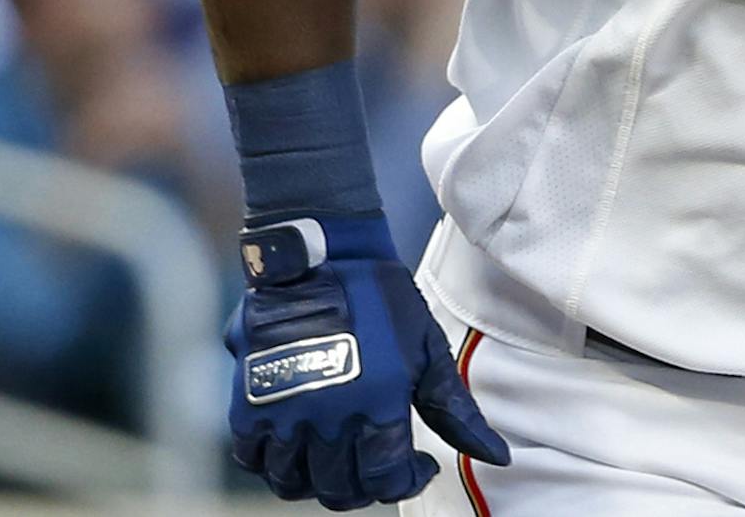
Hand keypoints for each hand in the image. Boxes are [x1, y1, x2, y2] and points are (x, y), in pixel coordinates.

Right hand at [226, 215, 508, 506]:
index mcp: (379, 404)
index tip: (413, 467)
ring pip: (293, 483)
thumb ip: (456, 411)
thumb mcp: (428, 349)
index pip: (387, 480)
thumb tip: (496, 454)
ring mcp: (285, 413)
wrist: (321, 254)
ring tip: (334, 460)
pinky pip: (251, 459)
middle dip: (363, 487)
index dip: (405, 483)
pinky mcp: (248, 402)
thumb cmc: (380, 298)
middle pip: (340, 489)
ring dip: (316, 481)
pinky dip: (272, 463)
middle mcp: (329, 417)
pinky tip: (296, 446)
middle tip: (374, 467)